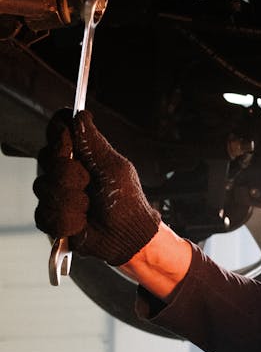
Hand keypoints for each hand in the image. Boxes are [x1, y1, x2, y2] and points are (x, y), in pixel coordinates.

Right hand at [33, 109, 160, 266]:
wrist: (126, 236)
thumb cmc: (126, 201)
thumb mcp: (114, 168)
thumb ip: (94, 144)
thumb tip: (81, 115)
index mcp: (80, 153)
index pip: (58, 130)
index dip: (59, 133)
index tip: (68, 139)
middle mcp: (63, 169)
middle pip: (46, 156)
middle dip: (70, 173)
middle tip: (89, 182)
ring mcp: (55, 192)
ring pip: (44, 187)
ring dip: (72, 200)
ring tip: (89, 207)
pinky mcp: (50, 215)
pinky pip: (45, 213)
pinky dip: (68, 220)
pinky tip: (81, 222)